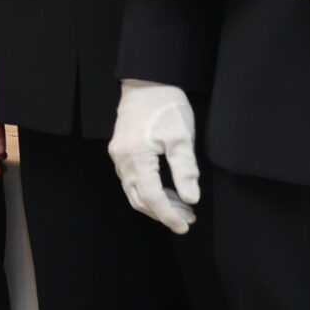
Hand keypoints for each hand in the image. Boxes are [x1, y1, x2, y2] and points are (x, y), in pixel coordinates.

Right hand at [108, 80, 198, 233]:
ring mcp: (118, 156)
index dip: (168, 215)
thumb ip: (185, 170)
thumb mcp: (181, 137)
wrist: (146, 82)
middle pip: (139, 198)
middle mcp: (122, 160)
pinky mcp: (121, 151)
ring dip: (156, 204)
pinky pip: (132, 180)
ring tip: (182, 208)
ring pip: (134, 191)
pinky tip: (167, 191)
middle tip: (188, 219)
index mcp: (136, 157)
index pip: (152, 197)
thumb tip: (191, 199)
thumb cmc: (166, 107)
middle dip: (163, 213)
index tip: (185, 226)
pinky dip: (149, 191)